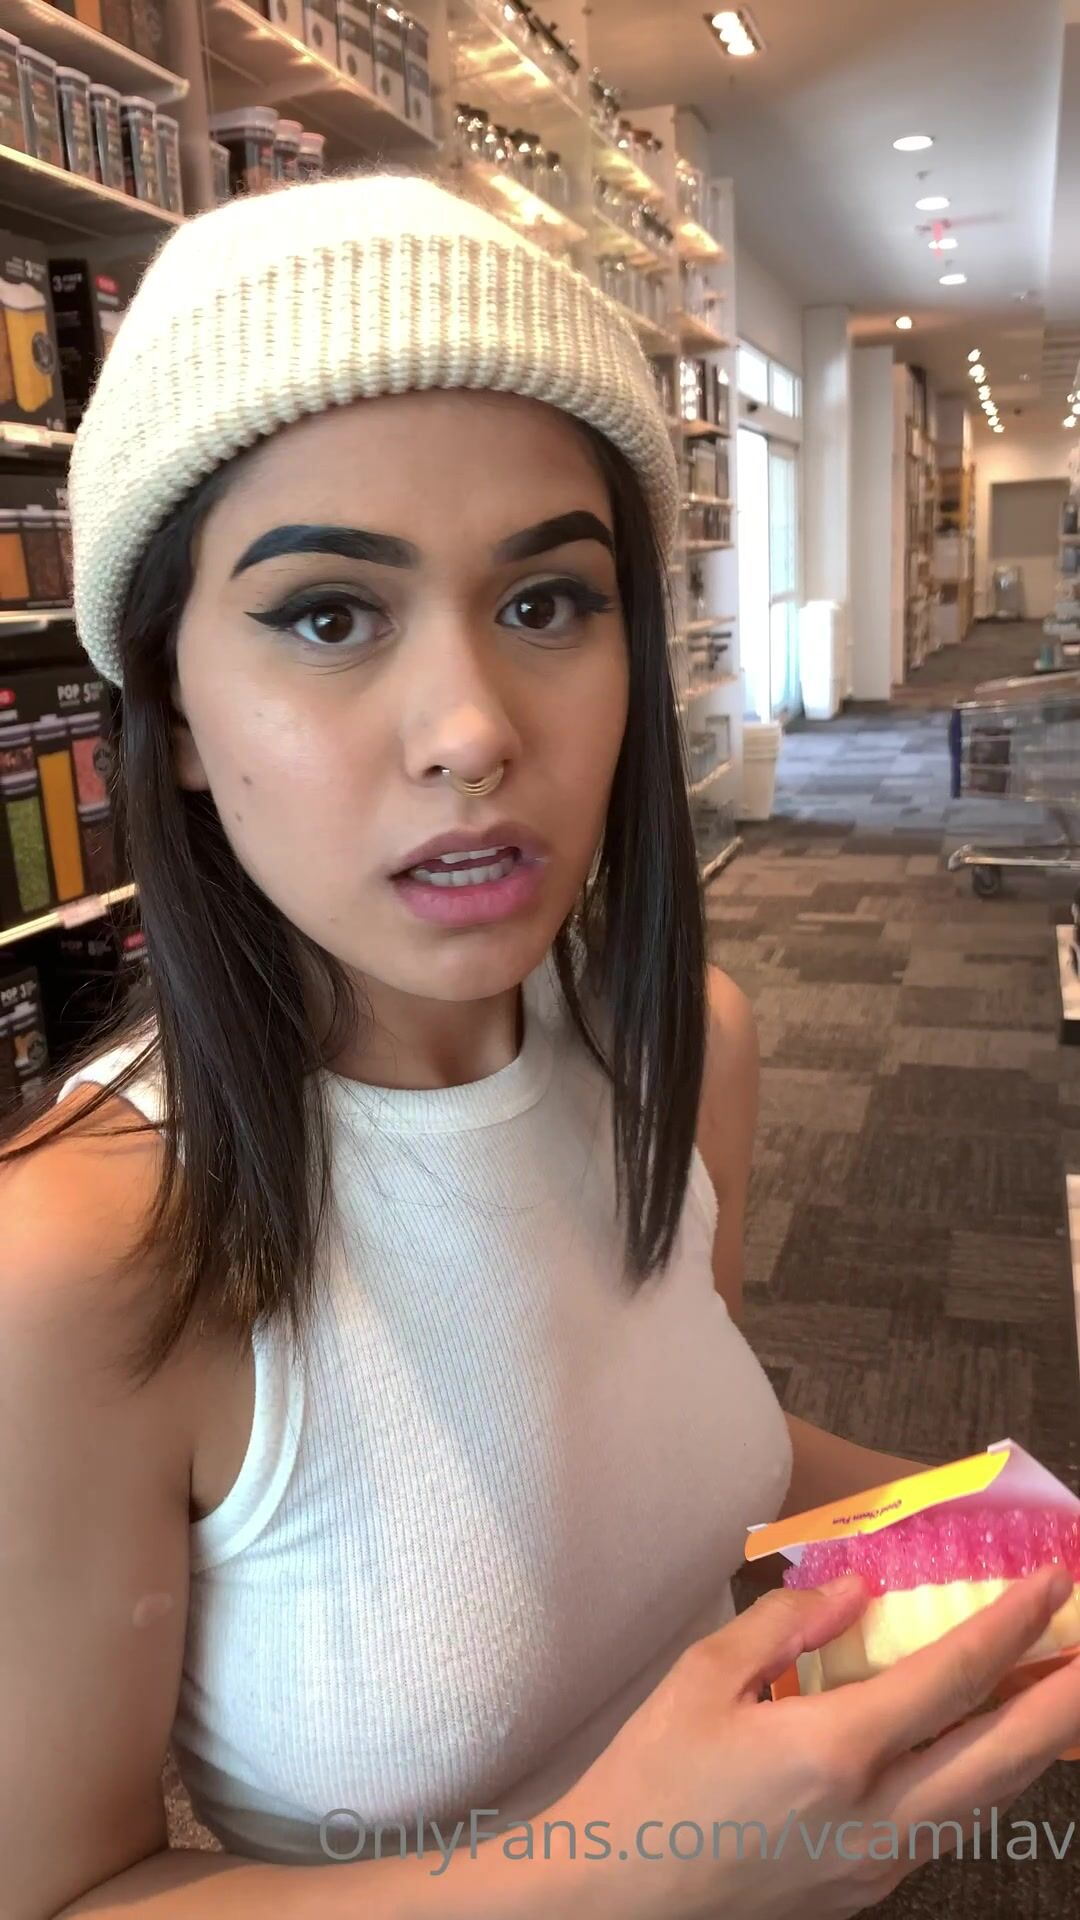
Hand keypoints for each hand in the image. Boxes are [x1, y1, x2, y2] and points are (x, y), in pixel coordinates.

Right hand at [550, 1566, 1079, 1919]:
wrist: (617, 1897)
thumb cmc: (650, 1780)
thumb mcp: (703, 1676)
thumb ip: (790, 1623)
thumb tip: (857, 1588)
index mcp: (833, 1752)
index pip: (954, 1677)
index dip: (1013, 1623)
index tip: (1053, 1580)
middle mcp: (876, 1817)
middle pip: (1006, 1752)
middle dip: (1066, 1696)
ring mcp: (879, 1864)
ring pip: (990, 1797)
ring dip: (1038, 1739)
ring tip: (1064, 1689)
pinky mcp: (868, 1889)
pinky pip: (950, 1823)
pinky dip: (988, 1775)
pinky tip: (991, 1742)